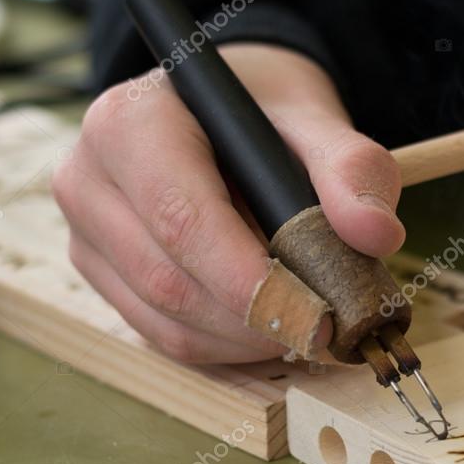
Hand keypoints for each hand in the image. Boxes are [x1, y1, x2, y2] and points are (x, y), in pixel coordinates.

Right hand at [52, 43, 403, 362]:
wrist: (222, 119)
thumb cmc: (263, 117)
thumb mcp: (315, 123)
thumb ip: (351, 169)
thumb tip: (377, 235)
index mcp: (130, 123)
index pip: (181, 218)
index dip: (248, 279)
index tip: (315, 313)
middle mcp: (88, 179)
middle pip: (169, 279)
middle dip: (256, 316)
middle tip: (328, 329)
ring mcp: (87, 234)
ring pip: (165, 319)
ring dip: (245, 340)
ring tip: (307, 324)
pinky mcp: (102, 276)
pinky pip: (164, 335)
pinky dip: (226, 346)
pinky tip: (270, 329)